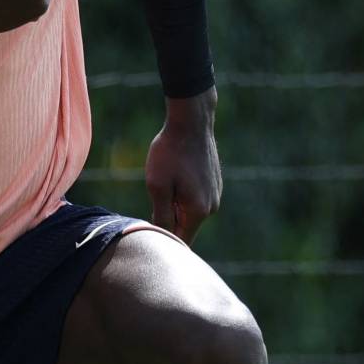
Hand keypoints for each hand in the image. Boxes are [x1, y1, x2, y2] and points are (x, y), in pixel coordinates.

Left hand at [145, 90, 221, 241]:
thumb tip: (163, 238)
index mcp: (198, 211)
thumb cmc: (170, 154)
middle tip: (154, 196)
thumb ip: (161, 216)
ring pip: (189, 212)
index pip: (180, 241)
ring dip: (174, 205)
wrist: (191, 122)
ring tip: (166, 181)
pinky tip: (175, 175)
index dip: (162, 239)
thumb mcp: (157, 186)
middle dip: (168, 219)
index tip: (148, 229)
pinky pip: (195, 199)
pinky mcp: (214, 184)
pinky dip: (182, 194)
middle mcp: (211, 207)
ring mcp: (215, 194)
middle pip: (184, 226)